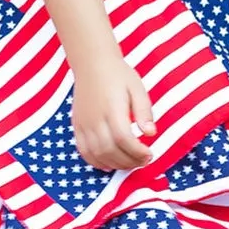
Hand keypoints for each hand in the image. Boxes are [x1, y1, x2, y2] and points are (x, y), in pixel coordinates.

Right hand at [71, 56, 156, 171]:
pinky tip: (110, 164)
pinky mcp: (77, 126)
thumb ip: (144, 111)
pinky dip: (97, 162)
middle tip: (143, 161)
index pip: (124, 139)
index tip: (150, 154)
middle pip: (110, 150)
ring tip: (130, 163)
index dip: (137, 152)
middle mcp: (95, 119)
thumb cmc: (118, 75)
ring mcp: (84, 124)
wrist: (92, 63)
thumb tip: (150, 133)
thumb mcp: (137, 88)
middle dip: (129, 161)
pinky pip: (84, 151)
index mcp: (112, 108)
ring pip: (97, 154)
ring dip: (115, 165)